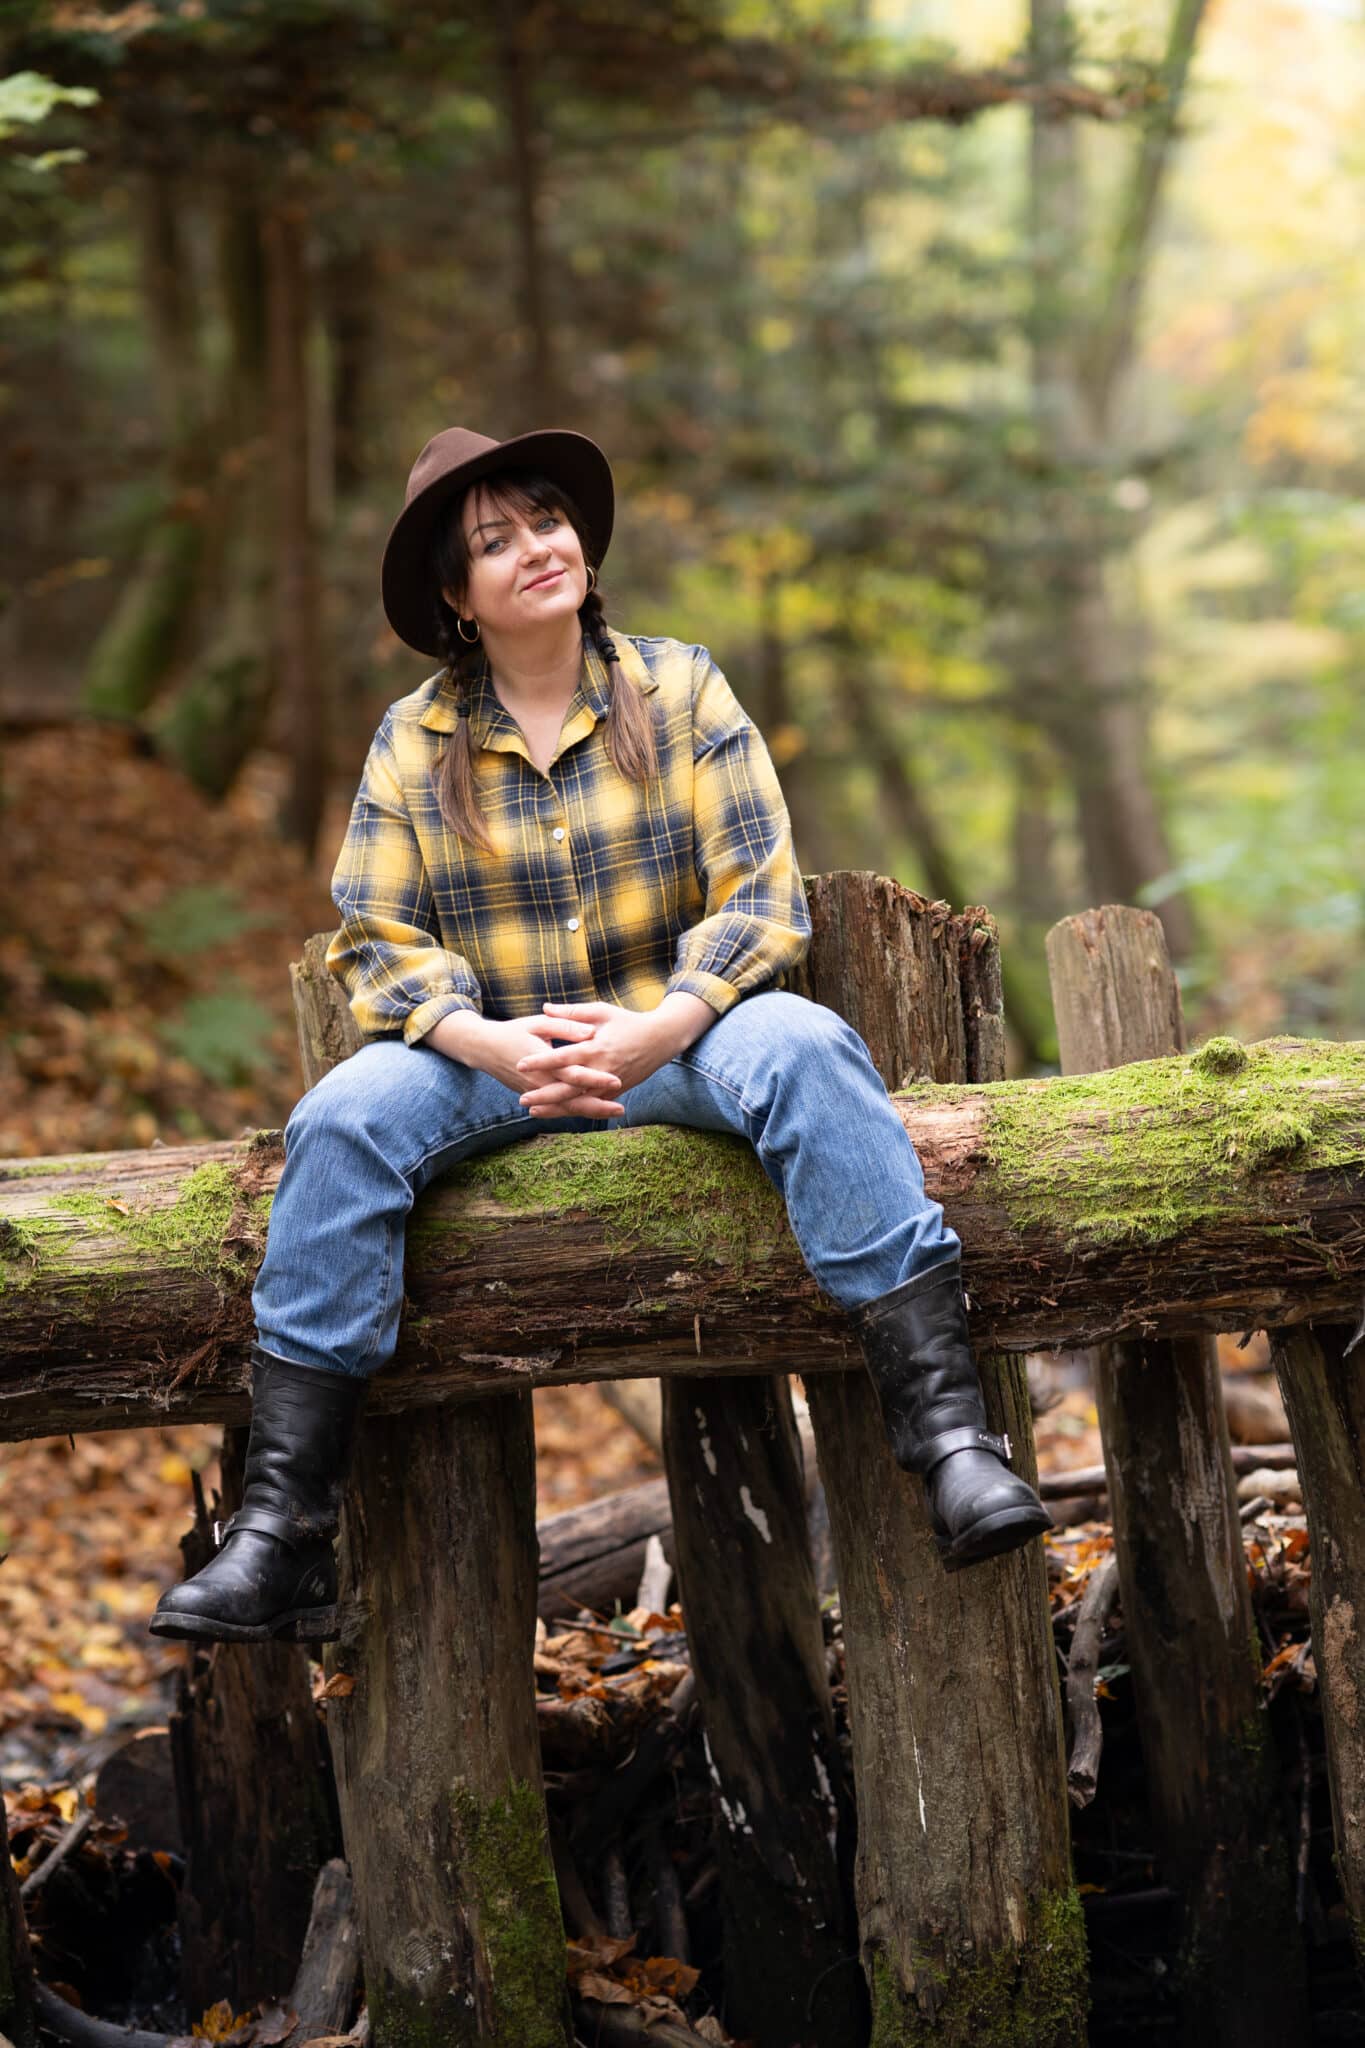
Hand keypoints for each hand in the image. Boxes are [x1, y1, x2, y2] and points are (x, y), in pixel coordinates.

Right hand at [427, 1011, 625, 1118]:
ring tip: (614, 1112)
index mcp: (543, 1061)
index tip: (616, 1080)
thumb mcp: (539, 1022)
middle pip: (572, 1099)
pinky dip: (576, 1110)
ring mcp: (536, 1092)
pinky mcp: (534, 1096)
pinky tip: (595, 1111)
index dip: (594, 1078)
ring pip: (566, 1107)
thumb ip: (565, 1025)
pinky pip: (558, 1107)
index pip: (572, 1074)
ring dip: (590, 1111)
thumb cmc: (514, 1031)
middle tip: (621, 1109)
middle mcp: (539, 1081)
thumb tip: (591, 1032)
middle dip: (597, 1105)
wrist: (484, 1049)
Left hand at [515, 1000, 678, 1117]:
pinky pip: (593, 1105)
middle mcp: (601, 1069)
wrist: (660, 1040)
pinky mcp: (616, 1092)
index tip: (521, 1063)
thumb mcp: (600, 1011)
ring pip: (579, 1101)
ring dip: (556, 1108)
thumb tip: (544, 1007)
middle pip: (568, 1087)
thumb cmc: (627, 1022)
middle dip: (544, 1095)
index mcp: (596, 1048)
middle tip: (521, 1099)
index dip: (541, 1061)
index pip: (563, 1057)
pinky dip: (574, 1110)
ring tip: (534, 1111)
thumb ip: (572, 1012)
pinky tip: (557, 1113)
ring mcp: (610, 1084)